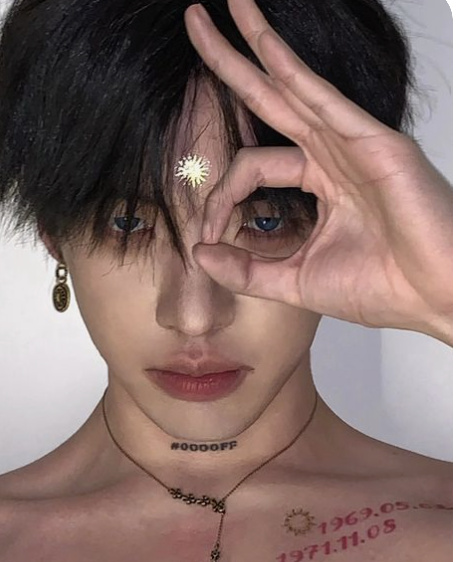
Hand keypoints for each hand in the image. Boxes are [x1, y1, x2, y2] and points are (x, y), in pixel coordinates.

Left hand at [184, 0, 452, 337]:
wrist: (432, 299)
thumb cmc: (380, 288)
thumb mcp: (295, 281)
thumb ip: (246, 270)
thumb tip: (201, 253)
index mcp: (319, 183)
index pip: (252, 168)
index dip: (220, 197)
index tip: (207, 233)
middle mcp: (333, 154)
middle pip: (270, 99)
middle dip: (229, 63)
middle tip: (195, 23)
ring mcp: (353, 143)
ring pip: (293, 83)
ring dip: (254, 44)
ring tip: (217, 11)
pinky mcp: (373, 140)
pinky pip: (322, 97)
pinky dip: (289, 66)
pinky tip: (258, 36)